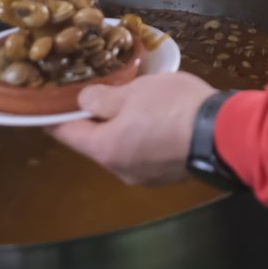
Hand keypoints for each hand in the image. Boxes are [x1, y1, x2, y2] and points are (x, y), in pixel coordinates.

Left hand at [49, 72, 217, 185]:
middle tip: (96, 95)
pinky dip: (143, 137)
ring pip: (122, 149)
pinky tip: (156, 120)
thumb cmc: (171, 107)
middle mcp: (120, 170)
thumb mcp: (134, 91)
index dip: (54, 118)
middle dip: (94, 121)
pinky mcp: (167, 174)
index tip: (45, 106)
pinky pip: (145, 154)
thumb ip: (102, 98)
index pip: (67, 134)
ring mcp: (145, 176)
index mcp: (105, 149)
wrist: (222, 134)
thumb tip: (84, 102)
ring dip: (121, 129)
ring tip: (132, 104)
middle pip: (96, 143)